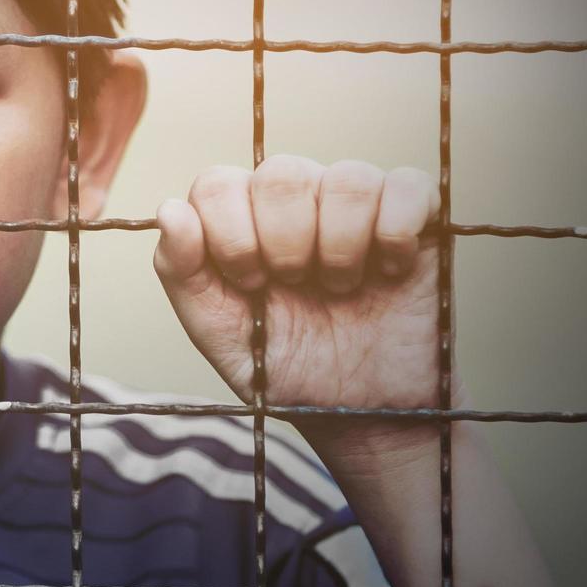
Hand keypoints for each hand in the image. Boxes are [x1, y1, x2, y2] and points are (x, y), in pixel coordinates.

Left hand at [153, 155, 450, 462]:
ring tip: (343, 287)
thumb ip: (181, 272)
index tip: (250, 283)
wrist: (361, 412)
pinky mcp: (416, 215)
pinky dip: (394, 232)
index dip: (230, 234)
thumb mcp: (218, 331)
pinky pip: (407, 185)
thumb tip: (170, 211)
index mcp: (240, 217)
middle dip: (284, 242)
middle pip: (281, 173)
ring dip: (341, 244)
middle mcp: (295, 198)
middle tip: (298, 287)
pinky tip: (389, 271)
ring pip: (346, 177)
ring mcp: (356, 202)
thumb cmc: (284, 366)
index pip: (217, 183)